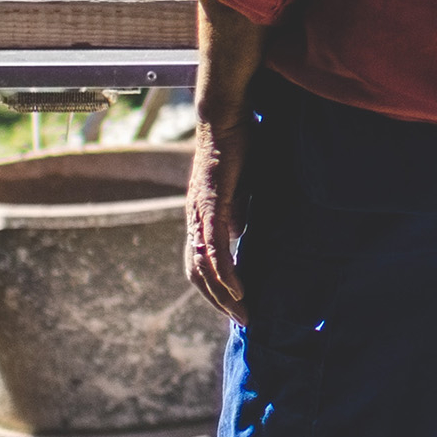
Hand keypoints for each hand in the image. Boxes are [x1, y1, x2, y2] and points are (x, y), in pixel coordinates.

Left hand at [185, 118, 250, 321]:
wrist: (225, 116)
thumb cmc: (236, 145)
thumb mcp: (239, 187)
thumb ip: (236, 212)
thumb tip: (238, 236)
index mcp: (200, 217)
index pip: (199, 264)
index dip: (214, 289)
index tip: (236, 306)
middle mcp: (194, 220)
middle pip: (197, 274)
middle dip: (218, 302)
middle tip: (242, 320)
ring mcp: (200, 214)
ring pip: (204, 267)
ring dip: (222, 295)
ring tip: (241, 312)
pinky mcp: (212, 205)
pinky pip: (214, 247)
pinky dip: (224, 272)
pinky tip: (237, 288)